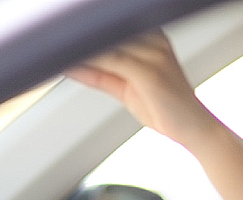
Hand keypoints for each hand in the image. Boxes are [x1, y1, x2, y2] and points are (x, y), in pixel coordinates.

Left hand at [66, 30, 221, 149]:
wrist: (195, 128)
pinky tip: (71, 62)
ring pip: (108, 42)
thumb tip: (73, 66)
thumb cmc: (167, 108)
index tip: (58, 35)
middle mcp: (154, 41)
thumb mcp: (127, 87)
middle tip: (48, 40)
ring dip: (79, 46)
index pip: (112, 28)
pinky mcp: (150, 72)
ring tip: (53, 50)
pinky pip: (113, 60)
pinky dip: (89, 60)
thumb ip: (101, 74)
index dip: (86, 31)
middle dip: (78, 36)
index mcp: (152, 38)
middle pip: (108, 30)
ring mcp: (154, 54)